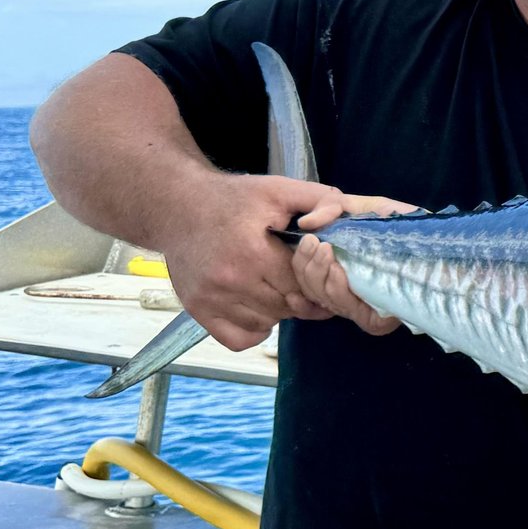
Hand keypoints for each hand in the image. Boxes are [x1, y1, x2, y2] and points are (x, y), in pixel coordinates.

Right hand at [159, 172, 349, 348]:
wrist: (178, 205)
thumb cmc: (234, 198)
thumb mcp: (279, 189)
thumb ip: (321, 199)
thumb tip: (349, 217)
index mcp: (253, 252)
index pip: (302, 283)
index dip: (313, 277)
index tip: (315, 269)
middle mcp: (230, 281)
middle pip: (287, 306)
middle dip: (298, 294)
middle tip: (294, 276)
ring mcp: (211, 299)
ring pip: (267, 323)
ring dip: (277, 310)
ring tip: (270, 285)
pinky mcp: (197, 310)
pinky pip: (240, 338)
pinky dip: (254, 328)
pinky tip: (256, 305)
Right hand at [288, 192, 416, 335]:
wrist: (444, 243)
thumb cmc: (406, 225)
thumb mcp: (369, 208)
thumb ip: (335, 208)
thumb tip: (307, 221)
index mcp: (342, 272)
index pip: (307, 277)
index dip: (300, 264)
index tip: (309, 241)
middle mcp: (348, 294)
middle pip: (312, 289)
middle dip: (308, 266)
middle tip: (317, 244)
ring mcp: (362, 309)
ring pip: (325, 299)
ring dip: (320, 275)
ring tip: (327, 250)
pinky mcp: (378, 321)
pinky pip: (349, 311)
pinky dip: (339, 291)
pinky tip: (339, 272)